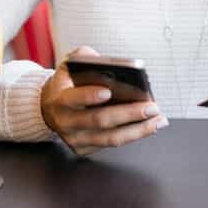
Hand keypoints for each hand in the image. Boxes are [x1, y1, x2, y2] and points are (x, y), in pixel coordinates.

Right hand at [40, 46, 167, 154]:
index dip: (89, 96)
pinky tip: (149, 126)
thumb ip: (85, 58)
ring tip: (158, 119)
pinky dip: (133, 135)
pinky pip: (111, 144)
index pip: (73, 98)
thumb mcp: (69, 65)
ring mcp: (74, 138)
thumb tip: (108, 62)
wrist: (48, 107)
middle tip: (151, 107)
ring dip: (138, 130)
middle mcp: (65, 122)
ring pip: (109, 138)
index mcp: (60, 98)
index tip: (107, 91)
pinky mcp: (83, 148)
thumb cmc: (67, 83)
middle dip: (128, 114)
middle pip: (99, 120)